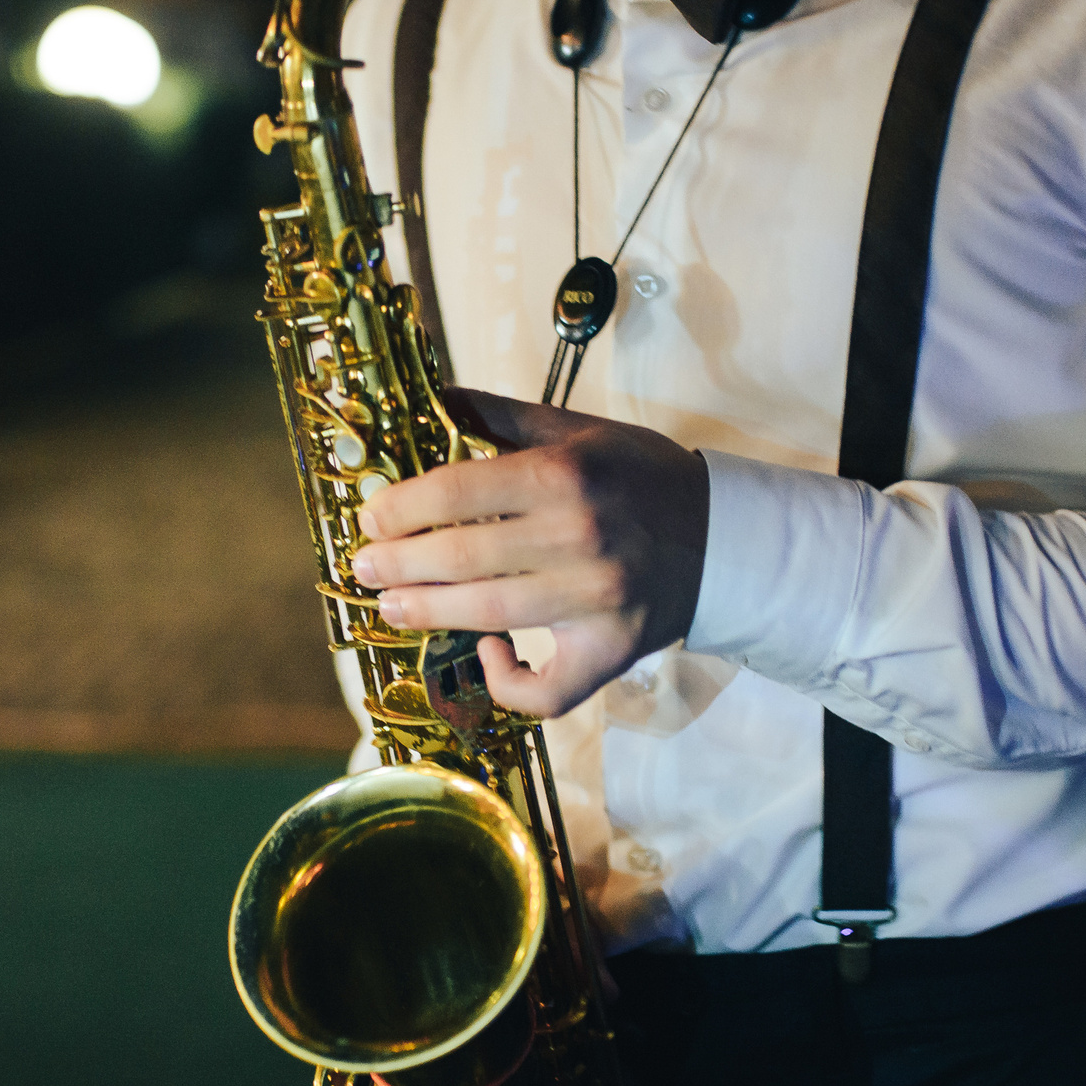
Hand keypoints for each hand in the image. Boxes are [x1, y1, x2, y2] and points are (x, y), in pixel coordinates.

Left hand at [350, 390, 709, 718]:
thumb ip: (499, 415)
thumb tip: (431, 396)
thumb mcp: (575, 429)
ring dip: (426, 615)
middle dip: (397, 565)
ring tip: (391, 606)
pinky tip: (483, 653)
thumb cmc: (637, 475)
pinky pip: (548, 689)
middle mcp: (578, 538)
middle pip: (460, 559)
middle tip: (364, 567)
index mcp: (563, 475)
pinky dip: (505, 681)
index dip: (399, 508)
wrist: (721, 533)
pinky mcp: (611, 650)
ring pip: (488, 618)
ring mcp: (596, 602)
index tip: (370, 517)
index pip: (455, 492)